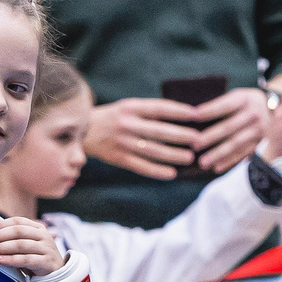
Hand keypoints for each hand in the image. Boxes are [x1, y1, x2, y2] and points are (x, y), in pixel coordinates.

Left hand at [0, 216, 66, 276]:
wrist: (56, 275)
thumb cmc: (36, 258)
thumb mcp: (26, 244)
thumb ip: (12, 236)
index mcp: (37, 228)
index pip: (17, 221)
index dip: (0, 225)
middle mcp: (43, 235)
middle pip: (18, 231)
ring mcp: (46, 248)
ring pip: (20, 245)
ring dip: (1, 247)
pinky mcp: (46, 262)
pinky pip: (26, 259)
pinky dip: (11, 259)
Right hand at [85, 98, 202, 179]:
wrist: (82, 132)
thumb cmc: (113, 118)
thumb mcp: (127, 107)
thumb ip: (149, 111)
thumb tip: (181, 117)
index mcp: (130, 107)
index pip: (159, 108)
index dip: (179, 111)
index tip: (196, 115)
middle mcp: (126, 124)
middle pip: (159, 131)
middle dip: (181, 136)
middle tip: (199, 140)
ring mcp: (122, 143)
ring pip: (153, 150)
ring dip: (173, 155)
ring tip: (189, 158)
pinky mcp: (118, 158)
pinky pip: (141, 166)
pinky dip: (157, 171)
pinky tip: (172, 174)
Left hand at [189, 87, 272, 172]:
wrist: (271, 108)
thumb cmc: (244, 102)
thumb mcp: (236, 96)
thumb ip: (220, 104)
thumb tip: (193, 115)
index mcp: (244, 99)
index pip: (225, 105)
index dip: (210, 110)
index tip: (193, 116)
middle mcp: (253, 114)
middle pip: (229, 127)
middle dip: (211, 137)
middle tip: (194, 145)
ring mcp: (258, 130)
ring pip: (236, 143)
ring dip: (218, 154)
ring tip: (202, 162)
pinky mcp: (259, 142)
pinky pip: (243, 153)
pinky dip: (229, 161)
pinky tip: (216, 167)